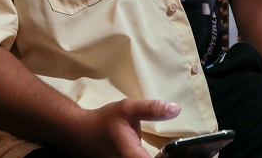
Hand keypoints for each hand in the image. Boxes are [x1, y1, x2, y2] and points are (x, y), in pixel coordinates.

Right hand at [64, 99, 179, 157]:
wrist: (80, 132)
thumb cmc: (104, 121)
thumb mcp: (127, 109)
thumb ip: (151, 109)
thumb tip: (176, 109)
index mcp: (133, 157)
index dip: (169, 156)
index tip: (181, 150)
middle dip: (165, 156)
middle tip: (179, 148)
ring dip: (158, 157)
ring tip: (167, 149)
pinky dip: (148, 157)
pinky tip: (158, 153)